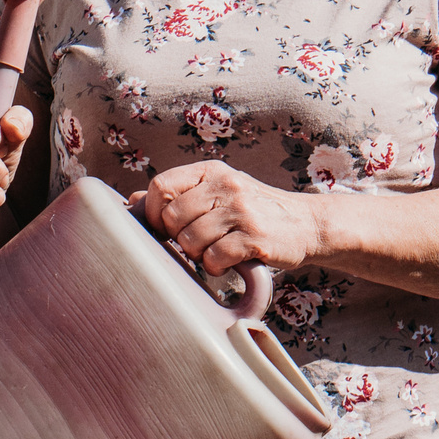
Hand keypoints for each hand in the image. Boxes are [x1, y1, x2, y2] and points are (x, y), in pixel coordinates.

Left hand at [143, 160, 322, 277]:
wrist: (306, 224)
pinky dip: (215, 267)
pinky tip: (227, 262)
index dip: (155, 212)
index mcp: (211, 171)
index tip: (166, 228)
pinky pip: (214, 258)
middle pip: (172, 217)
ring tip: (214, 252)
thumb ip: (178, 195)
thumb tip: (131, 201)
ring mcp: (242, 211)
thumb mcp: (217, 193)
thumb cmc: (253, 211)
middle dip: (177, 238)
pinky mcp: (255, 239)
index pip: (160, 186)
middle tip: (195, 243)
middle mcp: (226, 185)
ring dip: (197, 255)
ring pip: (190, 241)